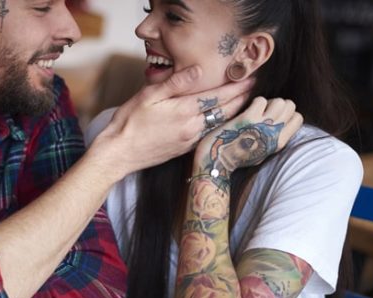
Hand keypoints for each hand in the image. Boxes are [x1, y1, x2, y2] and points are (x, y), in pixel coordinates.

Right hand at [89, 66, 252, 179]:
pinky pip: (209, 134)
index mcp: (184, 110)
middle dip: (241, 98)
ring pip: (219, 123)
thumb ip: (175, 82)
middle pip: (224, 111)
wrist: (119, 153)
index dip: (236, 87)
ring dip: (234, 112)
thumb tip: (198, 70)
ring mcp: (189, 140)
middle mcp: (192, 127)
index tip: (250, 78)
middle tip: (253, 87)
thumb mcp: (149, 96)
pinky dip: (220, 124)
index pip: (218, 96)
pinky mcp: (184, 149)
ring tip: (243, 101)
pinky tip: (223, 120)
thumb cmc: (129, 122)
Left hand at [193, 97, 302, 176]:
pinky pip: (261, 100)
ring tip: (256, 111)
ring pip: (279, 101)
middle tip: (264, 111)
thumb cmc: (237, 157)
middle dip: (278, 104)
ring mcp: (262, 125)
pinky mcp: (249, 118)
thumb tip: (281, 123)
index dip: (286, 113)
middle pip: (290, 105)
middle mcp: (274, 134)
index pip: (298, 118)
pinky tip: (246, 111)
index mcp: (279, 143)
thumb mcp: (263, 152)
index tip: (273, 117)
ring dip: (267, 102)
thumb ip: (274, 139)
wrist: (217, 163)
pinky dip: (254, 102)